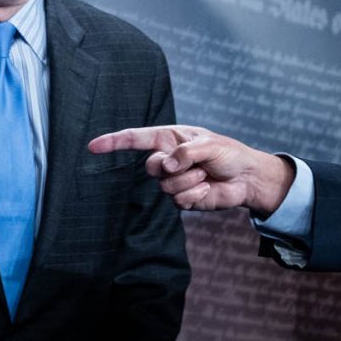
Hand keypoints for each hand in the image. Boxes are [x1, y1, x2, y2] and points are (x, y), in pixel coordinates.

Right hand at [87, 124, 293, 215]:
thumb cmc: (229, 153)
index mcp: (169, 139)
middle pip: (150, 167)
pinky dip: (195, 194)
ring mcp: (173, 180)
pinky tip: (208, 188)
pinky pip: (178, 200)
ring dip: (189, 181)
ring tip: (206, 176)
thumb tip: (166, 167)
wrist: (247, 178)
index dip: (113, 142)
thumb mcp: (209, 144)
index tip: (93, 146)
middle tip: (196, 164)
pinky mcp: (182, 198)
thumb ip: (185, 152)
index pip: (135, 139)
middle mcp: (167, 159)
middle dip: (172, 168)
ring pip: (165, 186)